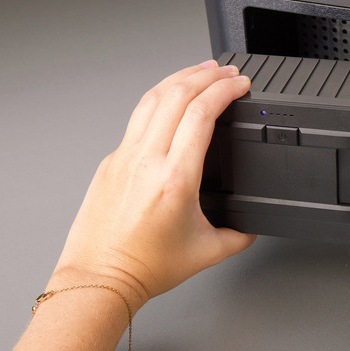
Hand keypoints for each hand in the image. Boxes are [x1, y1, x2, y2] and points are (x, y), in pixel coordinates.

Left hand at [49, 61, 254, 309]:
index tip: (240, 84)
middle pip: (176, 94)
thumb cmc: (144, 268)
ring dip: (180, 77)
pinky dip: (159, 98)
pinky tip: (170, 99)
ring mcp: (124, 156)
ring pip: (152, 98)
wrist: (98, 279)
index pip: (201, 114)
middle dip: (206, 75)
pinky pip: (137, 117)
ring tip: (200, 71)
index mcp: (174, 178)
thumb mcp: (206, 252)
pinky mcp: (111, 160)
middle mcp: (146, 160)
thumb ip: (238, 235)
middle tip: (226, 72)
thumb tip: (250, 226)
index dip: (224, 90)